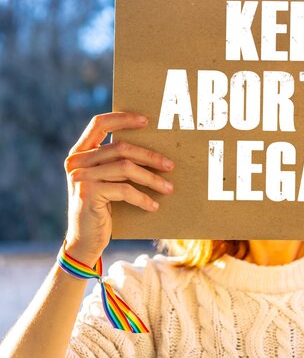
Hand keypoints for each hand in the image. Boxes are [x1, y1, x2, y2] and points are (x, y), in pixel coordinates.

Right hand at [63, 112, 174, 264]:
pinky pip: (124, 190)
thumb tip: (155, 150)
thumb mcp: (108, 181)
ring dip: (152, 179)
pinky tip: (154, 205)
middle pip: (120, 148)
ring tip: (169, 188)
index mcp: (80, 152)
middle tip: (170, 165)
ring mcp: (80, 176)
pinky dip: (143, 197)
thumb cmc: (104, 207)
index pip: (99, 124)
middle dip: (150, 156)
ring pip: (126, 168)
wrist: (85, 240)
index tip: (147, 121)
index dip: (123, 118)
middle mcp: (76, 161)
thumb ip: (117, 163)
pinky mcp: (87, 193)